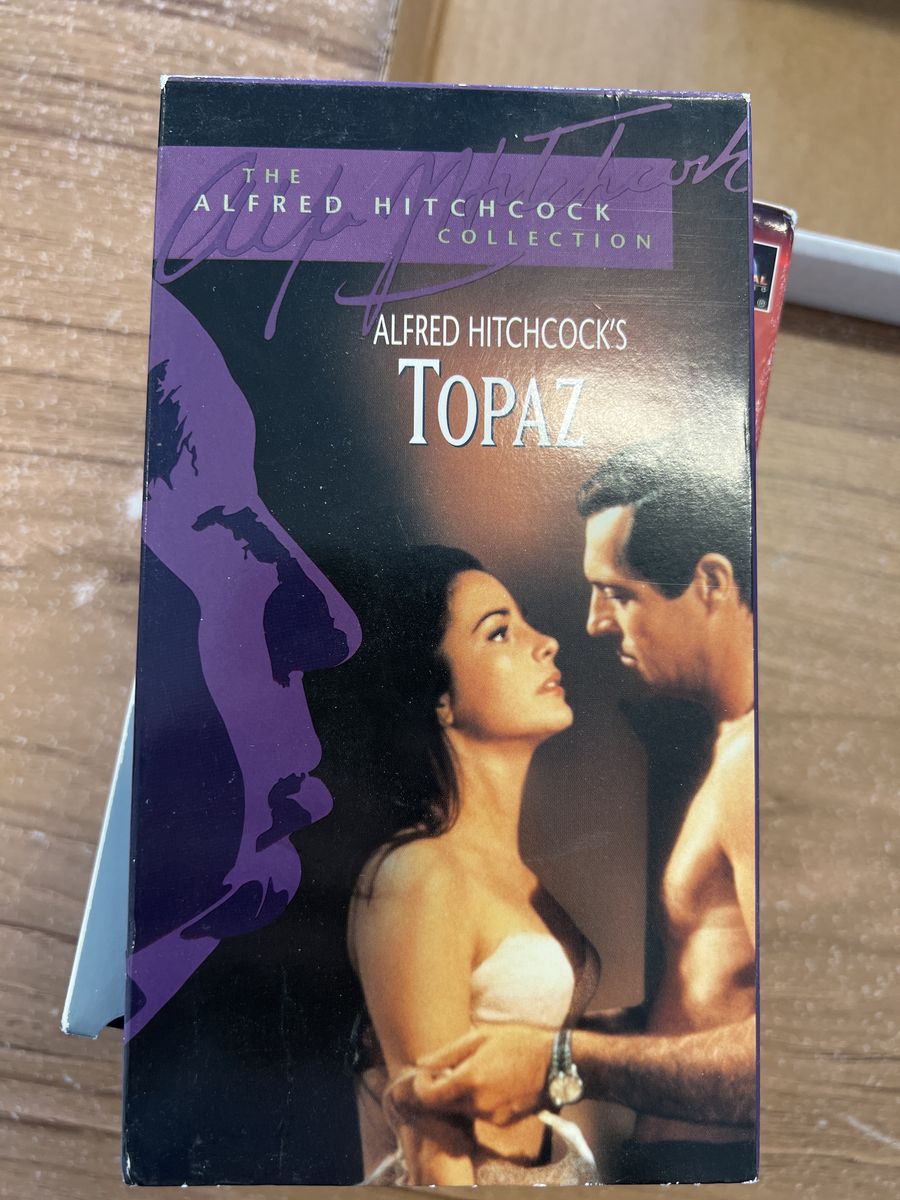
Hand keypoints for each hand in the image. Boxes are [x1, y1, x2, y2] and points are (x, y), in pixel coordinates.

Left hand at [392, 1024, 553, 1126]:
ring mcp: (490, 1117)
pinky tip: (486, 1082)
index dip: (422, 1086)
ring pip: (460, 1110)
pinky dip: (474, 1101)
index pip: (429, 1097)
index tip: (427, 1073)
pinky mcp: (501, 1122)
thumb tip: (421, 1063)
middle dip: (437, 1091)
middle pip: (442, 1107)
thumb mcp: (481, 1037)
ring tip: (469, 1072)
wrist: (555, 1064)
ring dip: (456, 1095)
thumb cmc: (517, 1042)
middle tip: (444, 1071)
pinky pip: (477, 1113)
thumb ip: (448, 1053)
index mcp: (469, 1080)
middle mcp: (477, 1104)